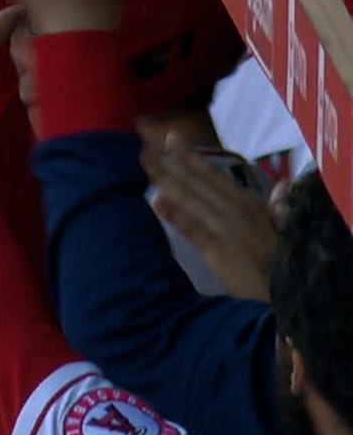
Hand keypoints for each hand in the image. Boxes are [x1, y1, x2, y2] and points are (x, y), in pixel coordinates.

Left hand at [143, 137, 278, 301]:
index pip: (214, 175)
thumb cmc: (285, 266)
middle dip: (170, 162)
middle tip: (143, 144)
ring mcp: (227, 230)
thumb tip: (283, 186)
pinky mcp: (218, 251)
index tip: (170, 138)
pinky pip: (192, 229)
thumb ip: (280, 209)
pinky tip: (155, 200)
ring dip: (166, 178)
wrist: (290, 296)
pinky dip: (175, 214)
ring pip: (191, 198)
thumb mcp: (286, 231)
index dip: (191, 156)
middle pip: (198, 182)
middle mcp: (237, 211)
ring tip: (144, 162)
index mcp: (251, 205)